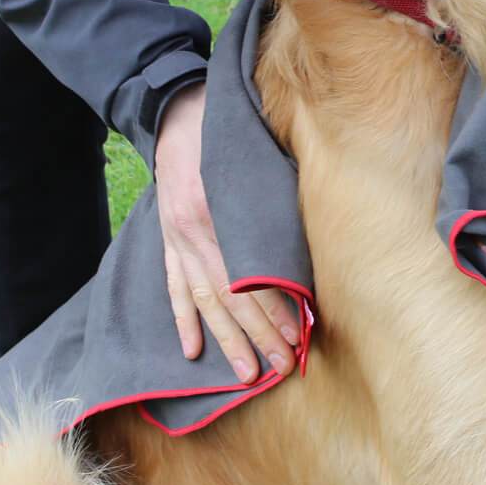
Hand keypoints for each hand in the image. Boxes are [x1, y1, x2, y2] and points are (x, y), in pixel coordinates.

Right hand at [153, 83, 299, 381]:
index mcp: (219, 211)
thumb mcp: (260, 158)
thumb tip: (319, 239)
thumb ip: (279, 199)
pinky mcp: (166, 240)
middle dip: (258, 336)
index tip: (300, 335)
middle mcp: (193, 232)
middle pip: (229, 297)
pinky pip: (173, 287)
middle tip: (282, 367)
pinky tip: (192, 351)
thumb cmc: (230, 133)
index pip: (250, 274)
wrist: (178, 111)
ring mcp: (175, 239)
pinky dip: (183, 320)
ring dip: (225, 340)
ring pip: (202, 301)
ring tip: (245, 373)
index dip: (276, 308)